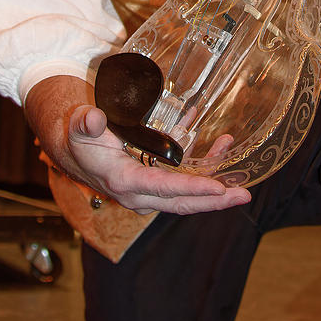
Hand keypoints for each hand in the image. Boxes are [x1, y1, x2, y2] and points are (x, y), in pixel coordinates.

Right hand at [67, 104, 251, 214]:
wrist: (77, 150)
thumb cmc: (81, 138)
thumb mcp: (80, 127)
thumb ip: (86, 122)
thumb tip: (94, 118)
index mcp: (124, 182)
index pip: (164, 189)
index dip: (192, 188)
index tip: (218, 189)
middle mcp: (140, 194)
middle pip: (183, 201)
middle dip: (215, 200)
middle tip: (244, 195)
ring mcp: (150, 192)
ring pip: (187, 193)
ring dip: (215, 183)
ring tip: (242, 176)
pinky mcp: (156, 184)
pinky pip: (185, 180)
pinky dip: (204, 166)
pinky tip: (220, 147)